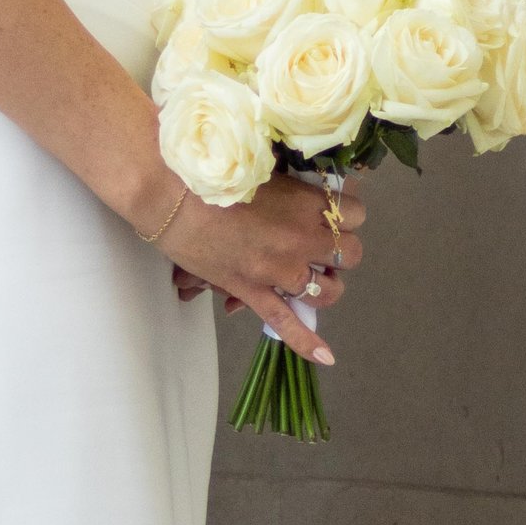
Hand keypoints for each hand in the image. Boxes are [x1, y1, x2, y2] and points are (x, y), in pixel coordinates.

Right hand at [164, 170, 362, 359]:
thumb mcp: (265, 167)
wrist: (170, 194)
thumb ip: (292, 183)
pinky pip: (286, 322)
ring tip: (313, 277)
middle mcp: (302, 239)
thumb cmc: (214, 170)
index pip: (356, 214)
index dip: (346, 214)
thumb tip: (305, 192)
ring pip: (328, 291)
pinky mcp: (253, 292)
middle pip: (349, 253)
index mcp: (308, 203)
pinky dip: (306, 341)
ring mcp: (278, 270)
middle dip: (339, 248)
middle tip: (319, 242)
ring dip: (326, 284)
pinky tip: (325, 357)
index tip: (332, 212)